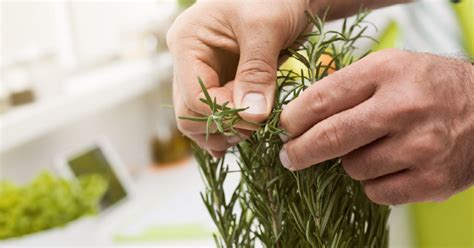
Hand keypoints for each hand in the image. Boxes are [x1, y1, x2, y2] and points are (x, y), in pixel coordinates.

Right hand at [167, 0, 309, 156]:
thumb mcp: (266, 28)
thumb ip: (257, 72)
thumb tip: (252, 117)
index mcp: (187, 43)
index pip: (194, 98)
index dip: (225, 115)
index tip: (258, 118)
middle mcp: (188, 62)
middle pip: (188, 114)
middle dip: (222, 127)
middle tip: (256, 127)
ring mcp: (203, 73)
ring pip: (200, 119)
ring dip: (226, 131)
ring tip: (256, 129)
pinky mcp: (221, 82)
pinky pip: (216, 114)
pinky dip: (230, 128)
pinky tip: (247, 136)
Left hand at [279, 49, 473, 204]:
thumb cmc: (429, 87)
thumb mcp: (388, 68)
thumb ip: (345, 88)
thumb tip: (298, 118)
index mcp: (386, 72)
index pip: (322, 100)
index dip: (293, 119)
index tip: (284, 129)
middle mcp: (404, 107)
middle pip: (330, 138)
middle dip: (300, 151)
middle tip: (290, 156)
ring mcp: (421, 146)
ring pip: (353, 168)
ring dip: (351, 162)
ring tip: (372, 147)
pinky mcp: (433, 180)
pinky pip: (376, 192)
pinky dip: (373, 183)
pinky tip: (388, 165)